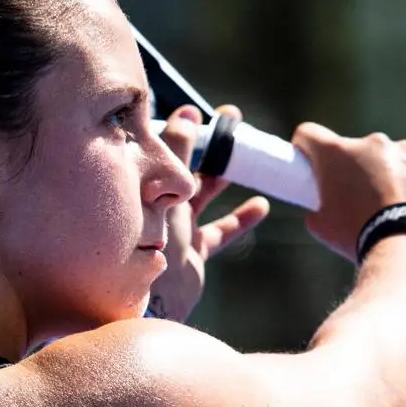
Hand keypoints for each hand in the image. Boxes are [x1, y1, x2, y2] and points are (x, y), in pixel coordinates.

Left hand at [149, 104, 269, 321]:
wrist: (147, 299)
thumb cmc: (146, 241)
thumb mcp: (161, 188)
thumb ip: (176, 151)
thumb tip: (188, 112)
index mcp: (144, 187)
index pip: (162, 149)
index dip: (179, 127)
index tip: (194, 108)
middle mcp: (158, 205)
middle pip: (184, 165)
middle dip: (206, 141)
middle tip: (229, 117)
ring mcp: (176, 229)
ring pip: (203, 194)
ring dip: (223, 173)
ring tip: (245, 151)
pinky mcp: (193, 254)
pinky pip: (220, 232)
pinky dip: (240, 219)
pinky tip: (261, 205)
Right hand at [293, 123, 405, 264]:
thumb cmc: (362, 238)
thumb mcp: (324, 228)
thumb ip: (317, 208)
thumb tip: (320, 207)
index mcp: (337, 154)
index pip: (309, 134)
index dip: (307, 148)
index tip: (312, 164)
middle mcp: (372, 143)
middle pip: (357, 150)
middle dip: (357, 170)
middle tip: (363, 202)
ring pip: (394, 158)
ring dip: (392, 175)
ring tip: (399, 210)